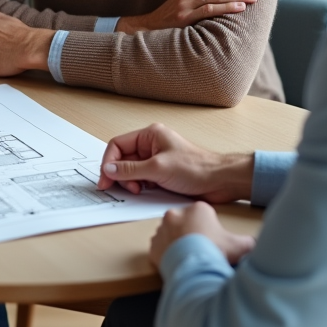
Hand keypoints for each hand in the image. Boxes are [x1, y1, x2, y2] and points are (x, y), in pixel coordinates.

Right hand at [98, 123, 253, 202]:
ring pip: (131, 171)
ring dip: (130, 182)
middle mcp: (151, 145)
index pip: (118, 145)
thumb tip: (109, 169)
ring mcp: (156, 160)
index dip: (108, 161)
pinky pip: (141, 179)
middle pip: (122, 158)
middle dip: (119, 174)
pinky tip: (144, 191)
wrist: (221, 181)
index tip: (105, 178)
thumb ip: (130, 169)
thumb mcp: (158, 168)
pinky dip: (139, 186)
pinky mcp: (161, 173)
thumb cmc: (196, 168)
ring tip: (138, 189)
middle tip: (118, 187)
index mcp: (150, 135)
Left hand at [150, 202, 255, 267]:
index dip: (210, 228)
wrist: (194, 268)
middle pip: (186, 222)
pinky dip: (167, 254)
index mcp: (197, 208)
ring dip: (178, 242)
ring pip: (171, 233)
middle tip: (202, 249)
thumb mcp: (240, 245)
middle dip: (192, 233)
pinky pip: (160, 247)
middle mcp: (176, 214)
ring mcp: (162, 229)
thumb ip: (250, 242)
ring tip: (190, 257)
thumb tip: (257, 244)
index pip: (204, 214)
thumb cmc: (215, 252)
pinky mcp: (153, 244)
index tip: (213, 239)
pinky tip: (179, 262)